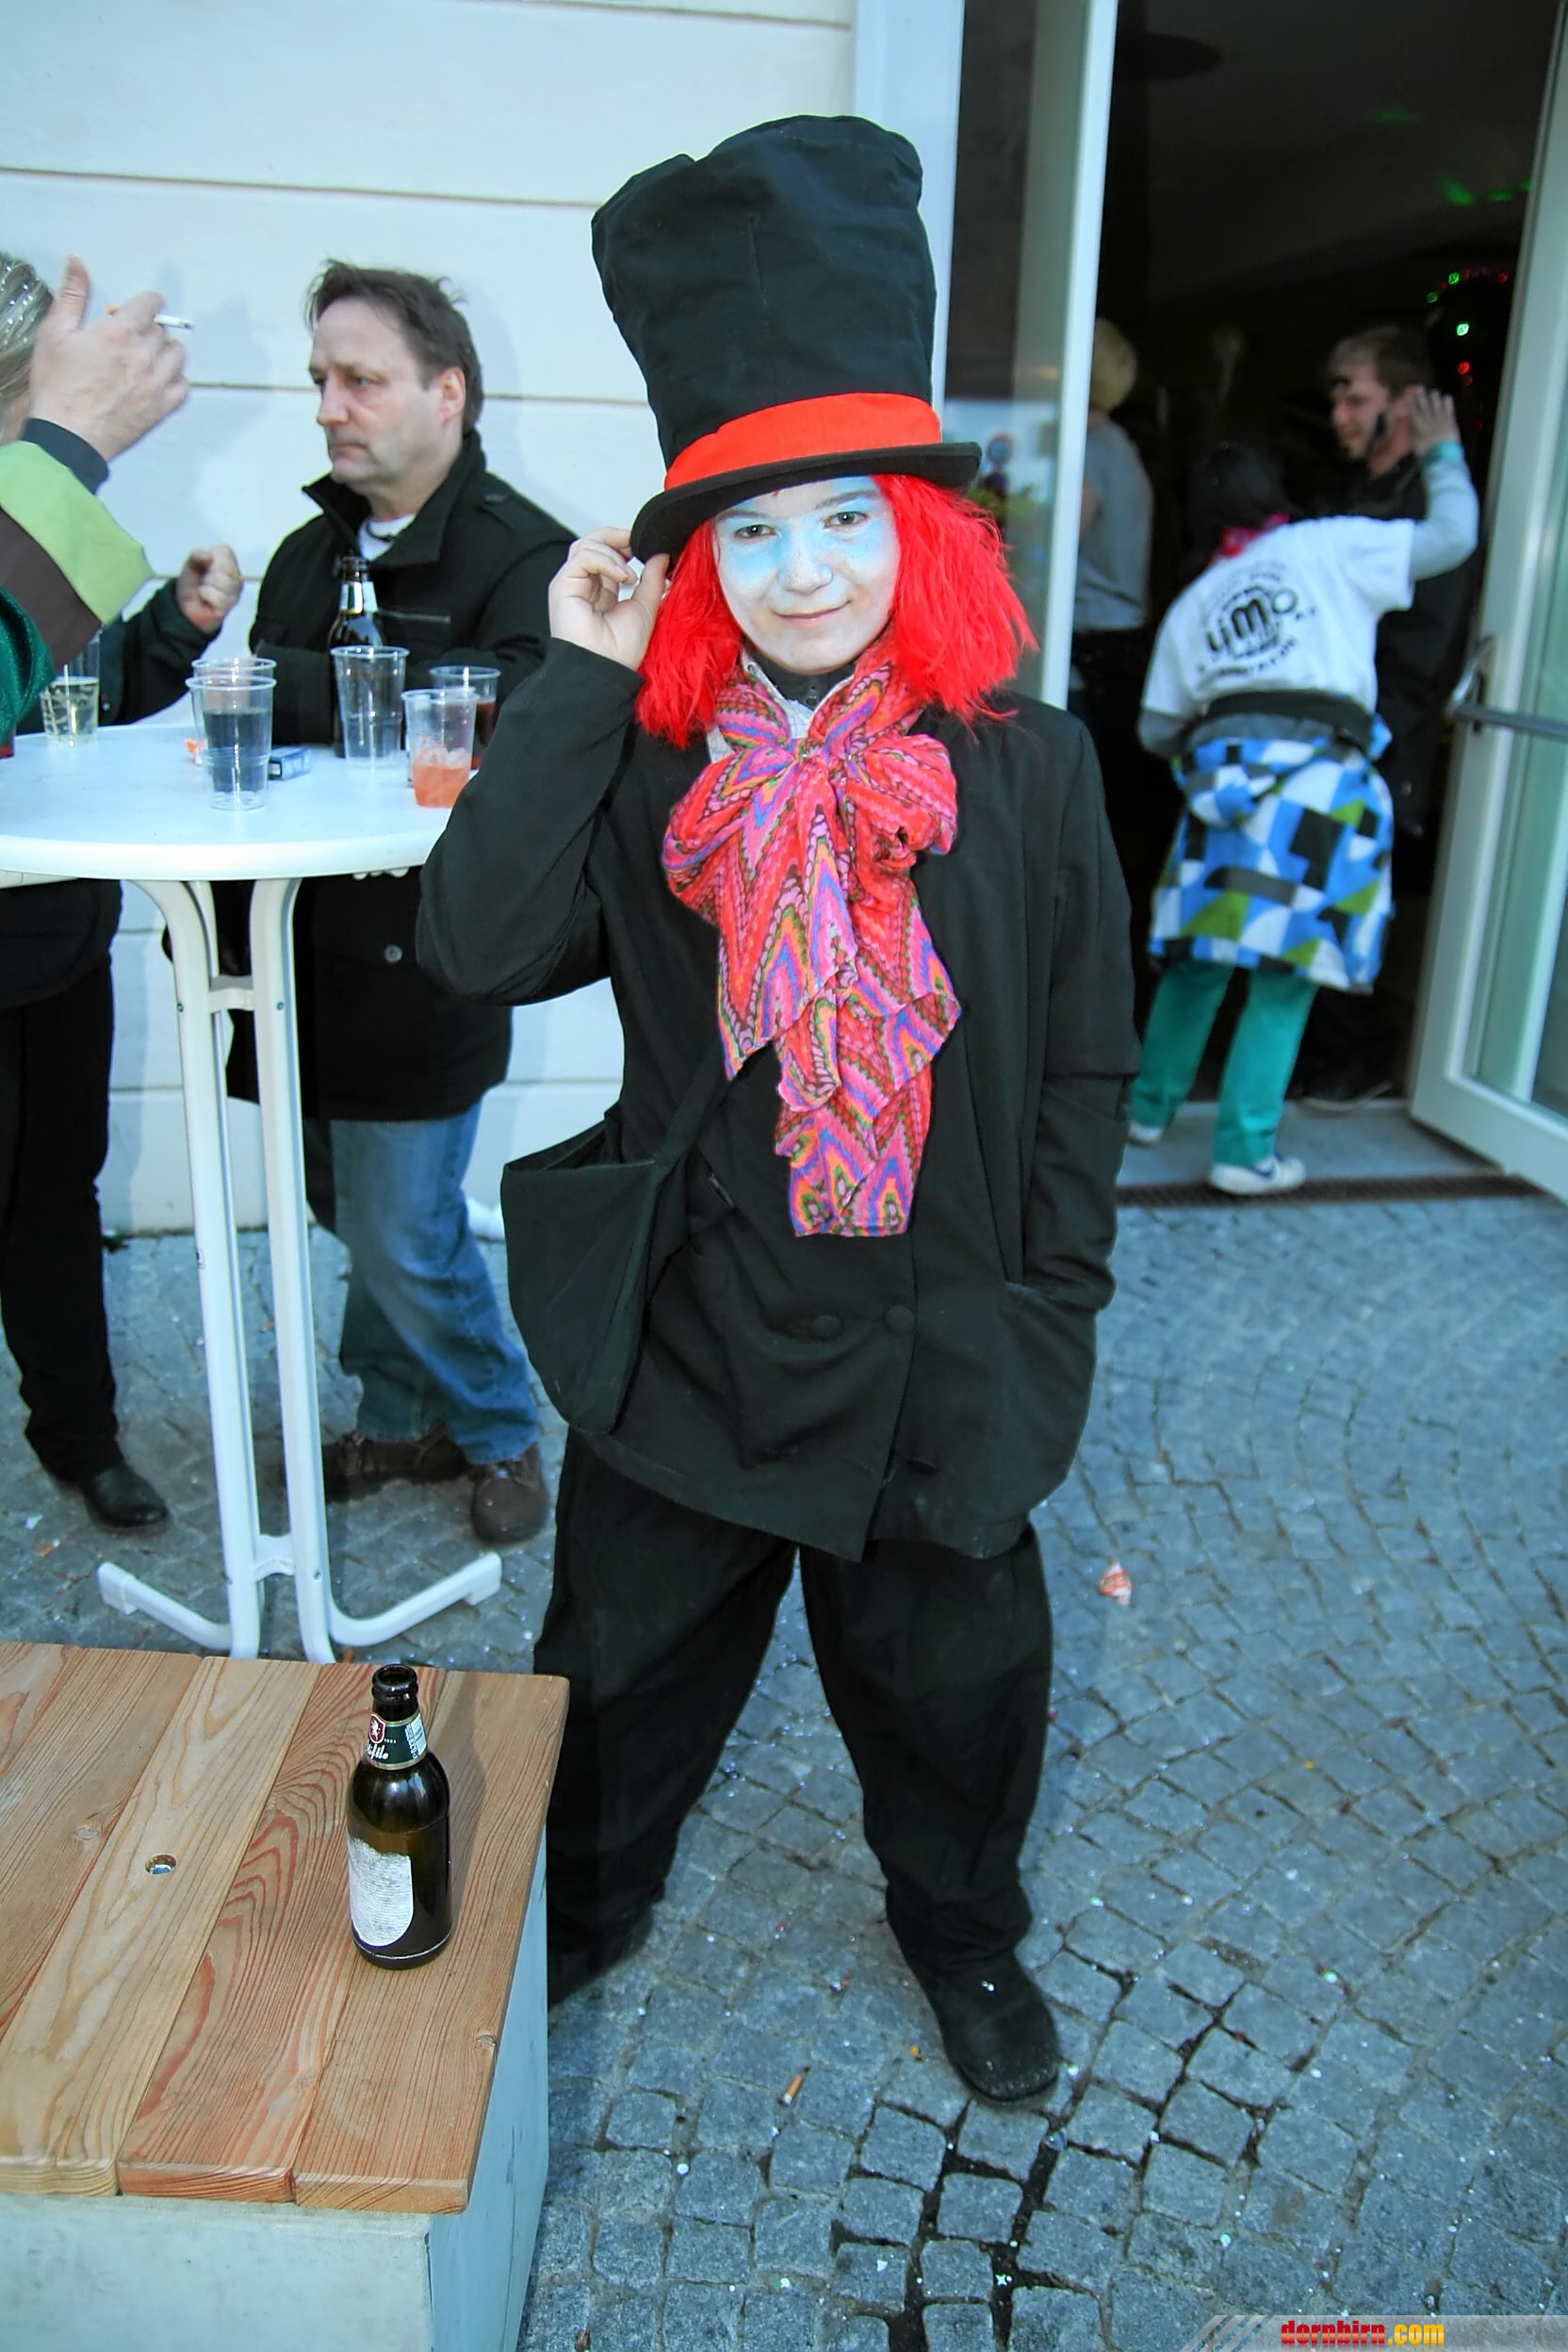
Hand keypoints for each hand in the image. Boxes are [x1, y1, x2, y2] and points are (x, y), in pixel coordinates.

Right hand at [24, 257, 187, 462]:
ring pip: (178, 356)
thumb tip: (77, 262)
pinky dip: (176, 381)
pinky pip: (183, 387)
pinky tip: (159, 381)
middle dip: (148, 330)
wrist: (66, 437)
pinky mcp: (160, 409)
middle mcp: (142, 356)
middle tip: (131, 339)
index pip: (150, 305)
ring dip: (166, 352)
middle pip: (161, 331)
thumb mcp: (54, 333)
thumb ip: (72, 295)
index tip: (144, 307)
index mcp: (117, 333)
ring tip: (148, 357)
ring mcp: (155, 384)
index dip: (148, 303)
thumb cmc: (57, 387)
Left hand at [175, 543, 241, 632]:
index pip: (226, 552)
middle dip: (208, 572)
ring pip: (222, 581)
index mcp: (230, 562)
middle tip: (204, 580)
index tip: (206, 566)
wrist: (185, 606)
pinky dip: (205, 595)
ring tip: (204, 589)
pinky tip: (205, 599)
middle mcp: (237, 577)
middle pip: (225, 566)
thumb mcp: (190, 564)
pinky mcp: (228, 607)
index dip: (211, 557)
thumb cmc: (192, 583)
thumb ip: (197, 555)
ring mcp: (235, 593)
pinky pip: (217, 596)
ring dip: (206, 584)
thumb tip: (209, 556)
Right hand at [548, 527, 668, 669]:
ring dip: (613, 552)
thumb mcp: (645, 607)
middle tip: (638, 545)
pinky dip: (606, 560)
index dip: (625, 545)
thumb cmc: (621, 650)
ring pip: (586, 545)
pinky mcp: (563, 585)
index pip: (608, 553)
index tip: (646, 547)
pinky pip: (583, 556)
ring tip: (631, 576)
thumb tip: (661, 555)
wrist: (606, 669)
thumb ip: (652, 579)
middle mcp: (584, 584)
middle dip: (617, 538)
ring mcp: (572, 583)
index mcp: (602, 590)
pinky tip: (623, 577)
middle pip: (593, 542)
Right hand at [1406, 387, 1460, 455]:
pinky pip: (1449, 409)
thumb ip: (1412, 430)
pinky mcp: (1450, 421)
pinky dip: (1448, 402)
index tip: (1407, 393)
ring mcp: (1441, 420)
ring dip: (1435, 397)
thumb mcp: (1415, 443)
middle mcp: (1429, 420)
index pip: (1413, 411)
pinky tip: (1446, 397)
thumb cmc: (1426, 453)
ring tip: (1433, 392)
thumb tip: (1410, 419)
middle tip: (1419, 386)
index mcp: (1419, 426)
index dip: (1410, 402)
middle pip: (1424, 405)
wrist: (1442, 457)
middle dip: (1421, 395)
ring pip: (1437, 405)